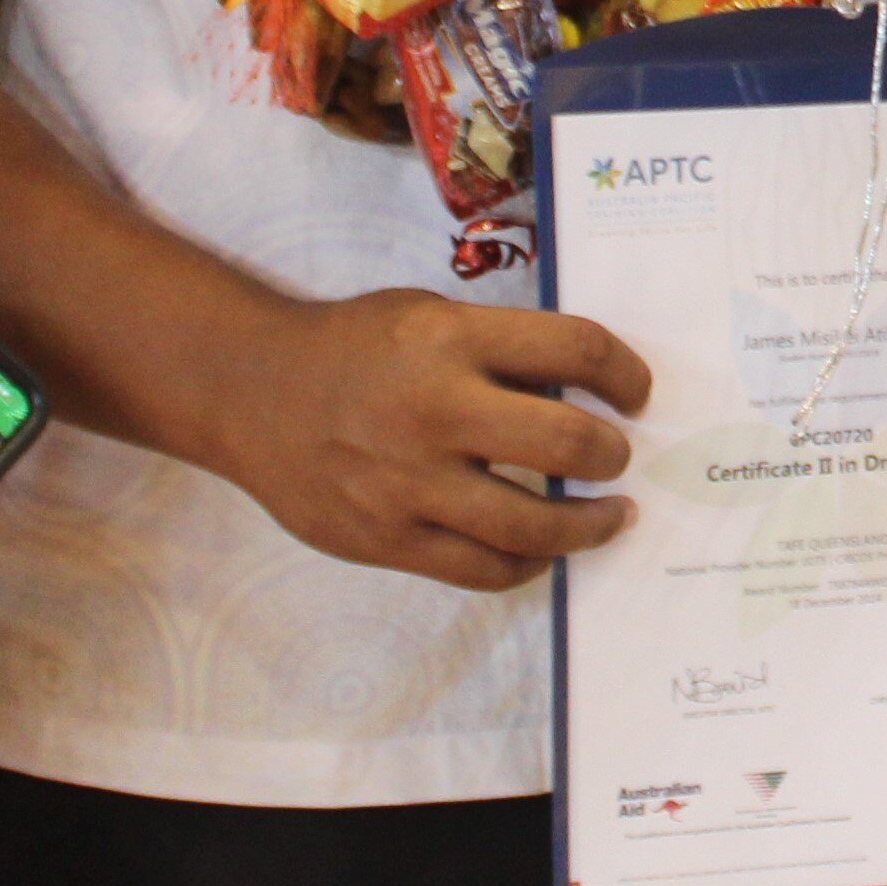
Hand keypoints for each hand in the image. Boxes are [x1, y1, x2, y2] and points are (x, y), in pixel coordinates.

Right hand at [220, 285, 651, 593]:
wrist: (250, 391)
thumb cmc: (352, 350)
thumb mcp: (428, 317)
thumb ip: (501, 350)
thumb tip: (591, 393)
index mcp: (450, 338)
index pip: (577, 350)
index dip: (627, 374)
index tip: (637, 394)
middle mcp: (434, 409)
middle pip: (569, 443)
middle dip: (613, 454)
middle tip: (618, 458)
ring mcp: (409, 483)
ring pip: (536, 525)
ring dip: (591, 524)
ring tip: (610, 516)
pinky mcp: (388, 538)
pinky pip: (485, 569)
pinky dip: (527, 561)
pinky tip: (541, 549)